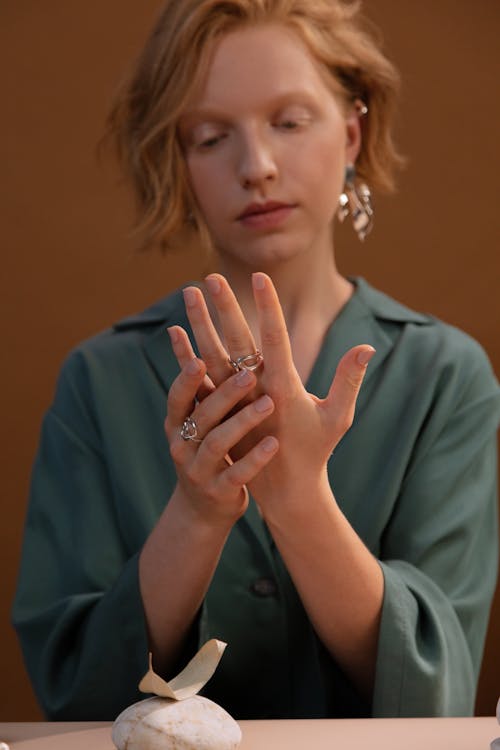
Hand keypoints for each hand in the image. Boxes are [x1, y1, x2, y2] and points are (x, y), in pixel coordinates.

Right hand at [164, 350, 277, 526]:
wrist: (204, 508)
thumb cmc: (204, 448)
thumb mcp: (193, 416)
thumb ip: (191, 379)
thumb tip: (175, 327)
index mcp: (178, 423)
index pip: (179, 397)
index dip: (187, 379)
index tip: (200, 359)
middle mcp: (184, 446)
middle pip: (203, 417)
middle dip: (224, 395)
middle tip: (249, 375)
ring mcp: (200, 470)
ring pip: (220, 443)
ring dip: (243, 422)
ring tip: (268, 404)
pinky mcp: (221, 491)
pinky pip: (238, 474)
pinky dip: (255, 459)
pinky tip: (273, 444)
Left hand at [169, 273, 374, 520]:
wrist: (284, 491)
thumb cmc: (316, 451)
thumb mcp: (338, 417)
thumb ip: (348, 380)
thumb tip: (367, 347)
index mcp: (284, 389)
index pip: (274, 339)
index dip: (267, 307)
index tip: (259, 277)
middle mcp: (254, 393)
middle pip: (236, 342)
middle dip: (225, 307)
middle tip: (211, 276)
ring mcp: (233, 402)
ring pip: (211, 356)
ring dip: (199, 324)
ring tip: (189, 294)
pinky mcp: (219, 412)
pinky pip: (198, 380)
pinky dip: (185, 357)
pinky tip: (174, 334)